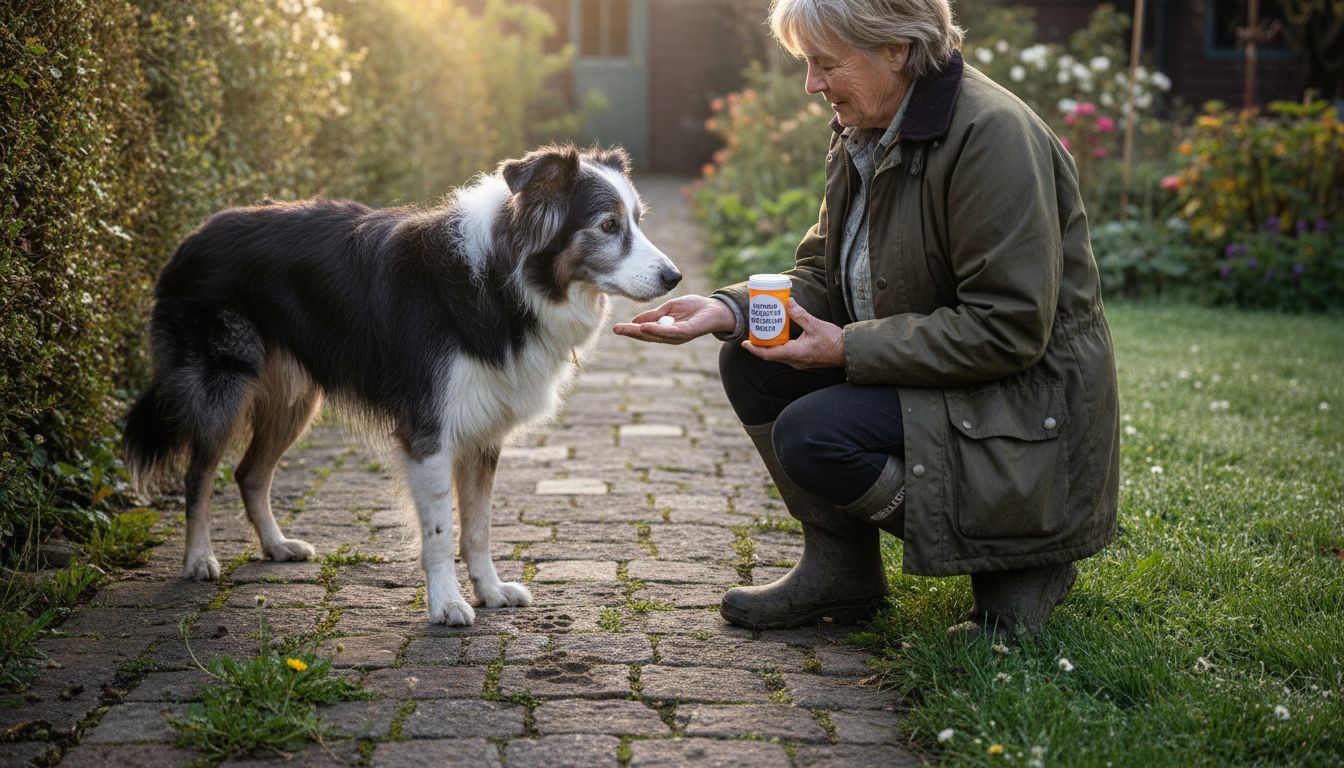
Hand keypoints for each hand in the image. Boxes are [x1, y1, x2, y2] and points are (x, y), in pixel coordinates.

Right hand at [612, 295, 735, 344]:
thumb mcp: (669, 309)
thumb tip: (635, 322)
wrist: (715, 308)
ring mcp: (678, 335)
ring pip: (657, 335)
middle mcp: (670, 336)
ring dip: (642, 332)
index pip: (645, 331)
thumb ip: (654, 315)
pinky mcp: (687, 332)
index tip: (616, 328)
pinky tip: (646, 328)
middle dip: (632, 333)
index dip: (631, 330)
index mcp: (664, 330)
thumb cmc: (693, 308)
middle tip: (616, 329)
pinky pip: (670, 332)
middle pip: (648, 336)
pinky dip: (657, 330)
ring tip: (630, 329)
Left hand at [743, 298, 843, 368]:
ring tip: (763, 334)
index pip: (769, 354)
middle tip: (752, 334)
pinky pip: (787, 354)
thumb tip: (787, 302)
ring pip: (779, 355)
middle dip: (759, 346)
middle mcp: (795, 361)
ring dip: (770, 346)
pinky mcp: (804, 360)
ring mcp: (799, 362)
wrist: (848, 352)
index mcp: (795, 353)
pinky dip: (780, 346)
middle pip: (771, 355)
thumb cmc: (833, 340)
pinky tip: (780, 336)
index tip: (744, 343)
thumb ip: (800, 314)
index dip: (755, 349)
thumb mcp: (815, 324)